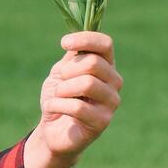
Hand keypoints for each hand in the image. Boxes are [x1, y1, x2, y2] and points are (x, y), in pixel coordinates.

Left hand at [24, 31, 121, 167]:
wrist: (52, 129)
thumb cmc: (59, 97)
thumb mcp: (63, 71)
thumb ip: (73, 56)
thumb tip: (76, 38)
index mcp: (106, 65)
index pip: (105, 44)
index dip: (85, 40)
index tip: (64, 43)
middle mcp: (114, 82)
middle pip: (94, 63)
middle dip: (68, 70)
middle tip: (60, 81)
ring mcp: (111, 103)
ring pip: (87, 84)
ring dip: (63, 88)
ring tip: (57, 95)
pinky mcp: (102, 122)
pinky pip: (78, 107)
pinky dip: (57, 104)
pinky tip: (52, 107)